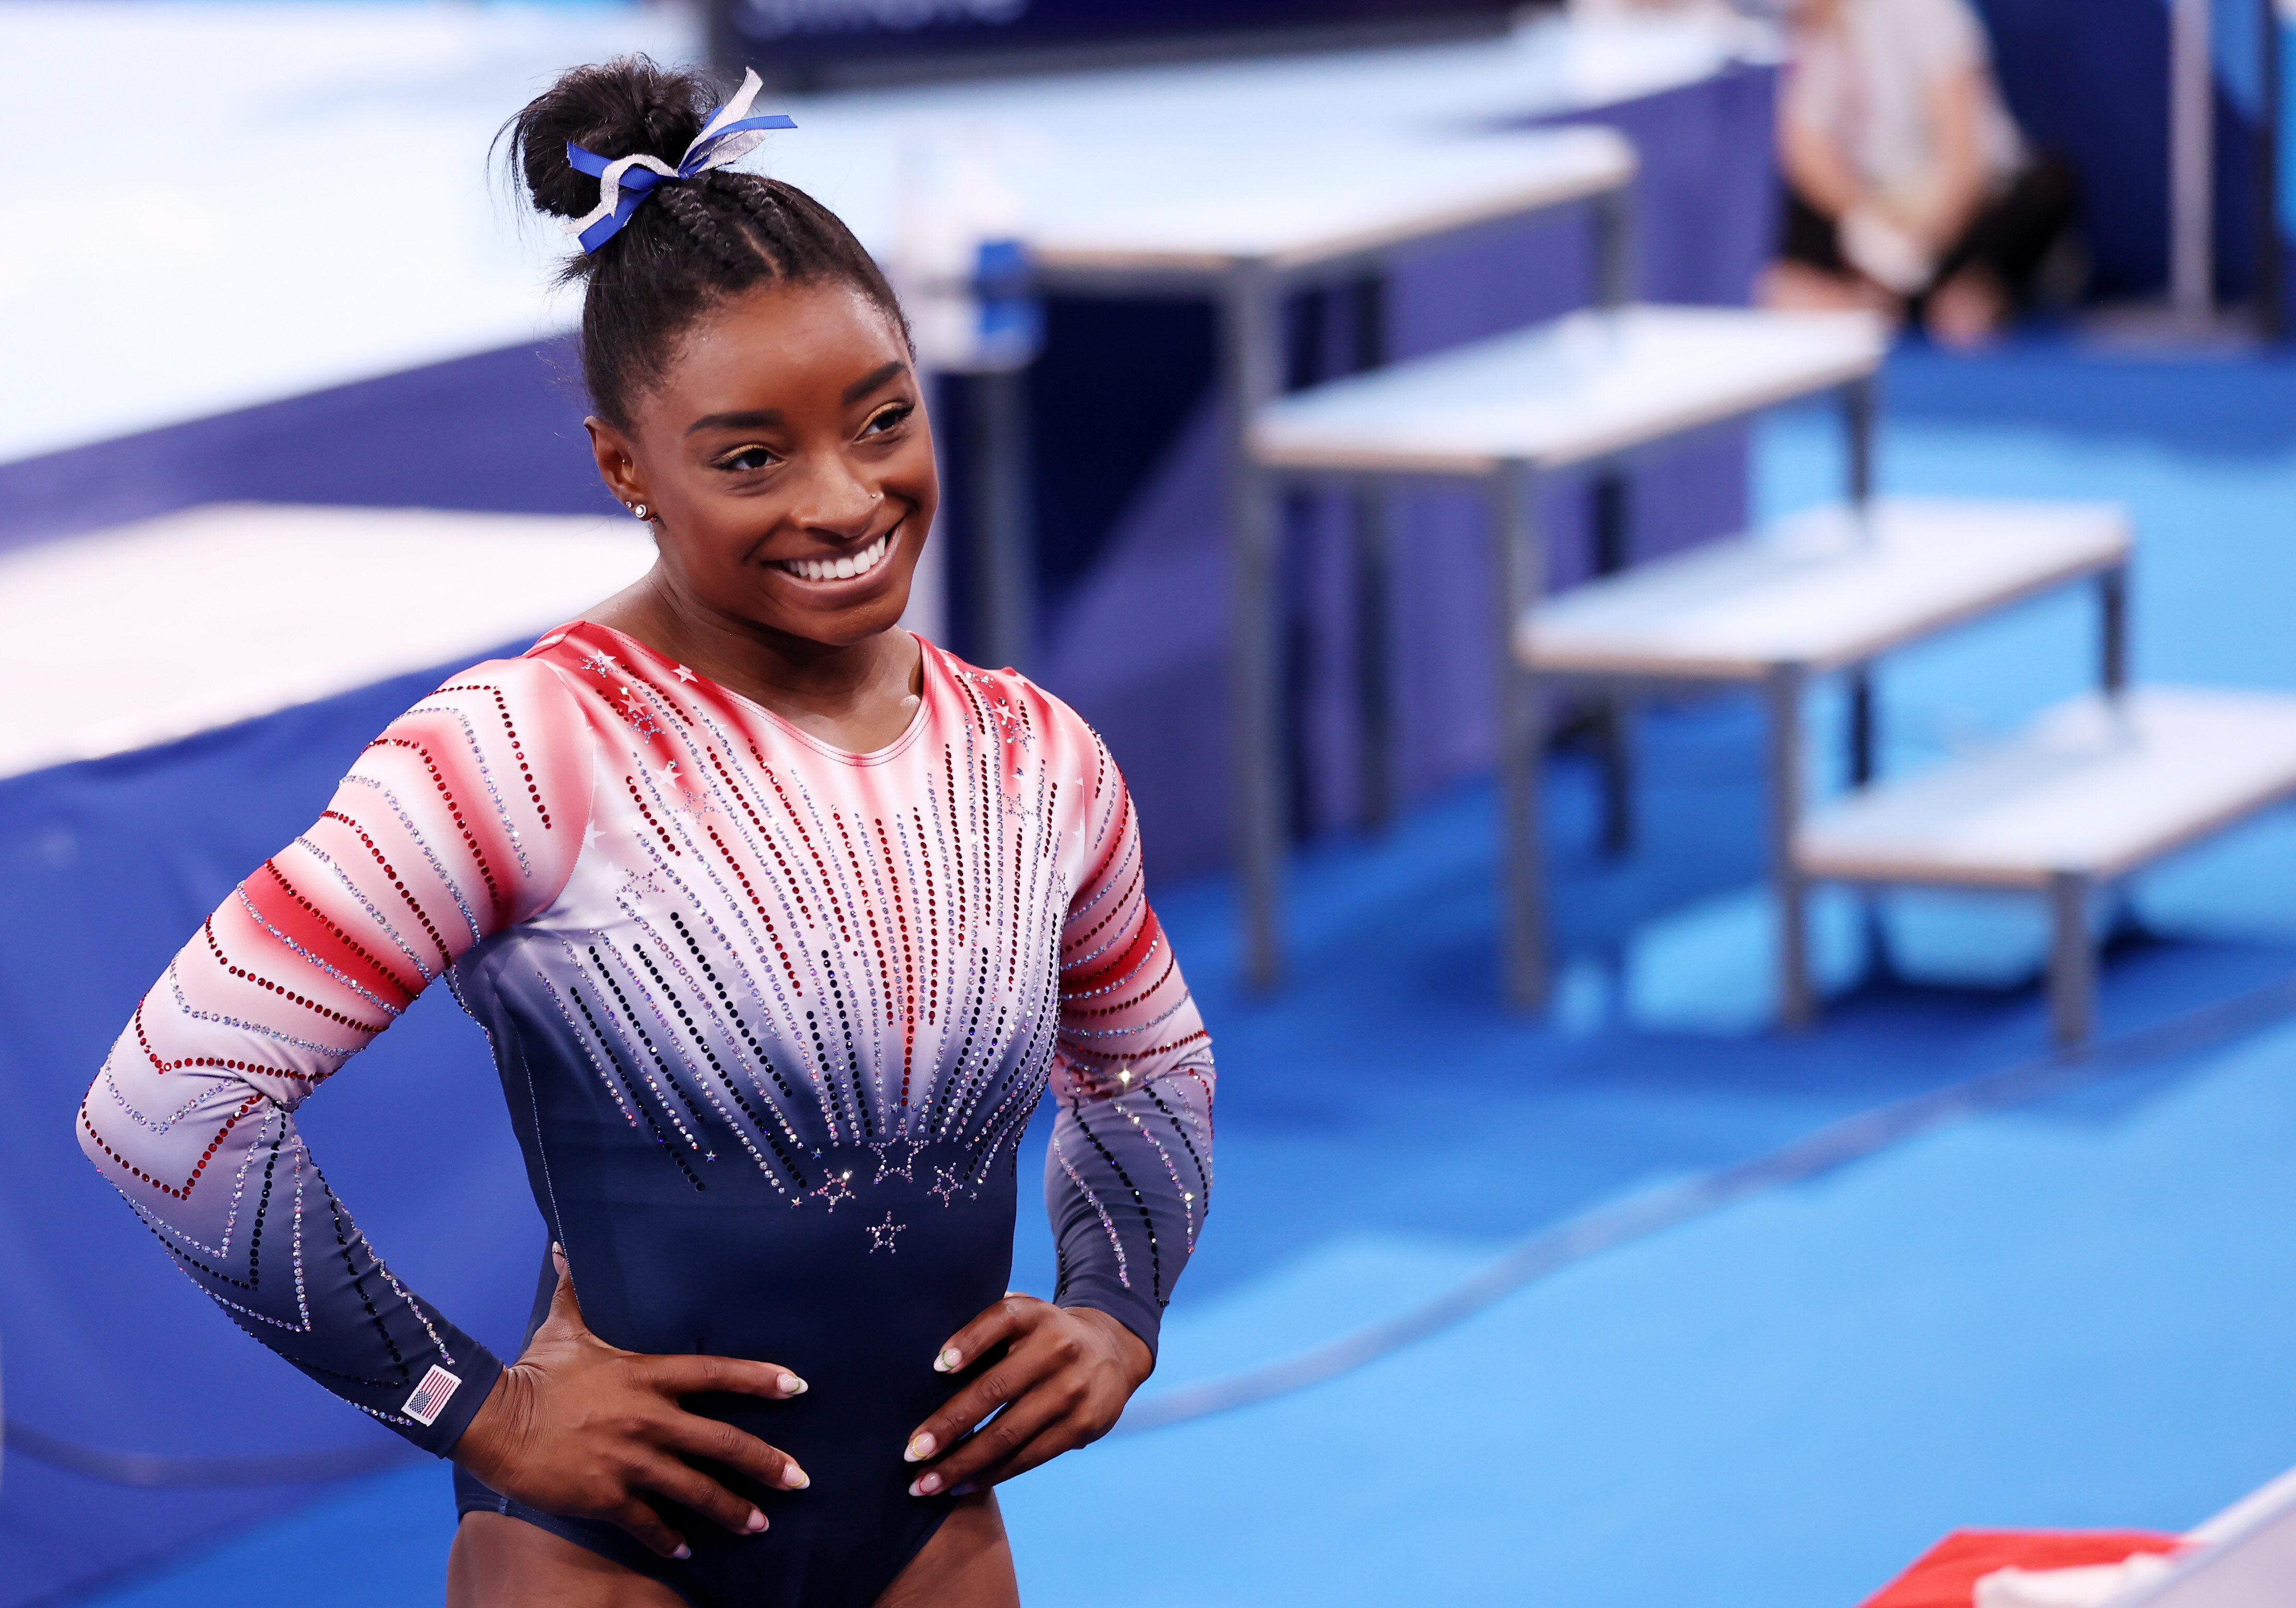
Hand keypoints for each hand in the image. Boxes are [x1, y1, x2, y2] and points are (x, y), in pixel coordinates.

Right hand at [452, 1246, 810, 1559]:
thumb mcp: (564, 1325)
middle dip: (765, 1464)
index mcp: (647, 1375)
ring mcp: (630, 1461)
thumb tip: (565, 1244)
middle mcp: (649, 1419)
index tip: (798, 1387)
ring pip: (695, 1490)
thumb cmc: (533, 1370)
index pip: (718, 1373)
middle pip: (722, 1443)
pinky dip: (670, 1539)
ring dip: (732, 1510)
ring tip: (760, 1524)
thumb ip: (577, 1288)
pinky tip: (686, 1549)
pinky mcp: (607, 1496)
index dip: (761, 1379)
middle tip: (799, 1480)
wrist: (492, 1420)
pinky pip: (649, 1522)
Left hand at [901, 1296, 1151, 1497]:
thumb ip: (985, 1327)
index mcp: (1034, 1316)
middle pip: (994, 1390)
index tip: (937, 1367)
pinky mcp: (1080, 1427)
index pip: (999, 1321)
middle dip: (948, 1426)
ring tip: (924, 1484)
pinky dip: (990, 1474)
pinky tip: (960, 1485)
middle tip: (910, 1453)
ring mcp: (1071, 1391)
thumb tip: (925, 1356)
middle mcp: (1056, 1350)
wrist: (1110, 1353)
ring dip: (961, 1463)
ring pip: (1007, 1434)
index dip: (969, 1342)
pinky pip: (1027, 1457)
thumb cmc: (1042, 1336)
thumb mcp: (1023, 1316)